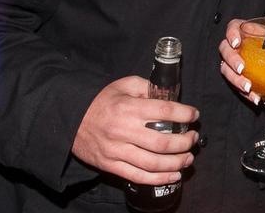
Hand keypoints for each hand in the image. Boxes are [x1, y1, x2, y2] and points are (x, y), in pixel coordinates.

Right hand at [71, 76, 198, 184]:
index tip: (194, 115)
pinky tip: (174, 175)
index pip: (164, 111)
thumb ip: (146, 87)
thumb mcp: (123, 85)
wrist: (70, 119)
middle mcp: (124, 130)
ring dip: (176, 162)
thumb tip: (169, 94)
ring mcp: (116, 151)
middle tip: (193, 138)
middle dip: (185, 142)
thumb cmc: (101, 101)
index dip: (184, 114)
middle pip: (163, 142)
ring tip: (188, 158)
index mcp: (129, 108)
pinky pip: (138, 176)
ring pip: (153, 163)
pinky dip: (159, 178)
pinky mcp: (110, 165)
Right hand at [218, 18, 264, 104]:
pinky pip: (235, 85)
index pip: (232, 28)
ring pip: (226, 70)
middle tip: (242, 69)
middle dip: (232, 61)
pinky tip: (255, 98)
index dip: (231, 34)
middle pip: (225, 50)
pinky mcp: (236, 76)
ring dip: (236, 80)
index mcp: (244, 31)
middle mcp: (235, 46)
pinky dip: (245, 93)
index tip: (237, 43)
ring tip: (248, 88)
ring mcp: (233, 62)